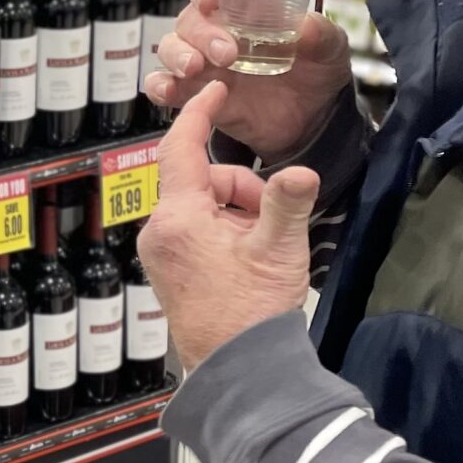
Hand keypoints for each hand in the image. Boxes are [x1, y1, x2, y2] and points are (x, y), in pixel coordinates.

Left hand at [137, 82, 317, 374]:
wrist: (238, 372)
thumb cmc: (252, 315)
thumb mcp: (278, 251)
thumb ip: (287, 202)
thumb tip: (301, 170)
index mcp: (178, 219)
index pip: (181, 147)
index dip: (199, 113)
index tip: (215, 90)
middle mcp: (160, 232)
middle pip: (203, 179)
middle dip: (241, 188)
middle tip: (270, 221)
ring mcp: (163, 253)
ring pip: (203, 205)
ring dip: (237, 212)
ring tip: (262, 247)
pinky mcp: (171, 269)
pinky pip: (198, 230)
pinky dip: (226, 231)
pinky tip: (250, 258)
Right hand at [142, 0, 349, 160]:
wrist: (312, 122)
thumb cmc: (316, 74)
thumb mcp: (331, 49)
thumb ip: (321, 35)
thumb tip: (306, 25)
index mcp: (245, 10)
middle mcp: (218, 32)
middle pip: (190, 18)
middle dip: (202, 32)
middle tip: (227, 53)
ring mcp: (204, 64)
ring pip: (172, 47)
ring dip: (177, 54)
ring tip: (195, 68)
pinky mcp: (195, 94)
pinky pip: (163, 85)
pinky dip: (159, 85)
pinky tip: (169, 90)